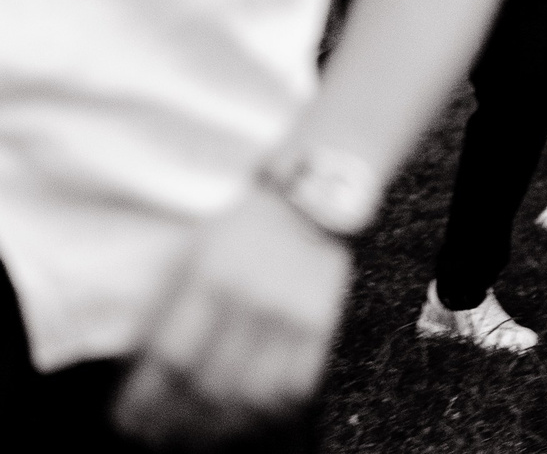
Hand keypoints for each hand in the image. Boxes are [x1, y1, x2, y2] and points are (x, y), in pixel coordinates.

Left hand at [113, 186, 351, 448]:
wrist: (309, 210)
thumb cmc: (238, 236)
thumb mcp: (189, 257)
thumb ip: (161, 310)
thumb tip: (133, 375)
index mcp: (210, 276)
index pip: (169, 357)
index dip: (145, 399)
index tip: (128, 421)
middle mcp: (252, 298)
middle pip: (208, 384)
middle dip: (176, 422)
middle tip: (159, 439)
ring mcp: (293, 314)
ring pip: (251, 395)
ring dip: (219, 427)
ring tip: (197, 438)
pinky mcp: (324, 326)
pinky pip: (294, 387)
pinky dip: (267, 412)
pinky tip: (245, 419)